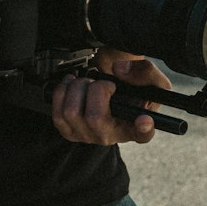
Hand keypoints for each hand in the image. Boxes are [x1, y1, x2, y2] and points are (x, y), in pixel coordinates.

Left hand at [51, 52, 170, 146]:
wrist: (110, 92)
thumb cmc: (130, 92)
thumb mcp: (149, 80)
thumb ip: (144, 71)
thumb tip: (120, 70)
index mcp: (135, 125)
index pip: (143, 133)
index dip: (144, 128)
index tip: (144, 119)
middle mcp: (112, 135)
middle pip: (95, 118)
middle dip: (94, 89)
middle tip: (101, 83)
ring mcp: (88, 135)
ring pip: (71, 113)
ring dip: (77, 88)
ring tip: (86, 83)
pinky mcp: (69, 131)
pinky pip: (57, 114)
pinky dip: (62, 92)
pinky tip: (72, 86)